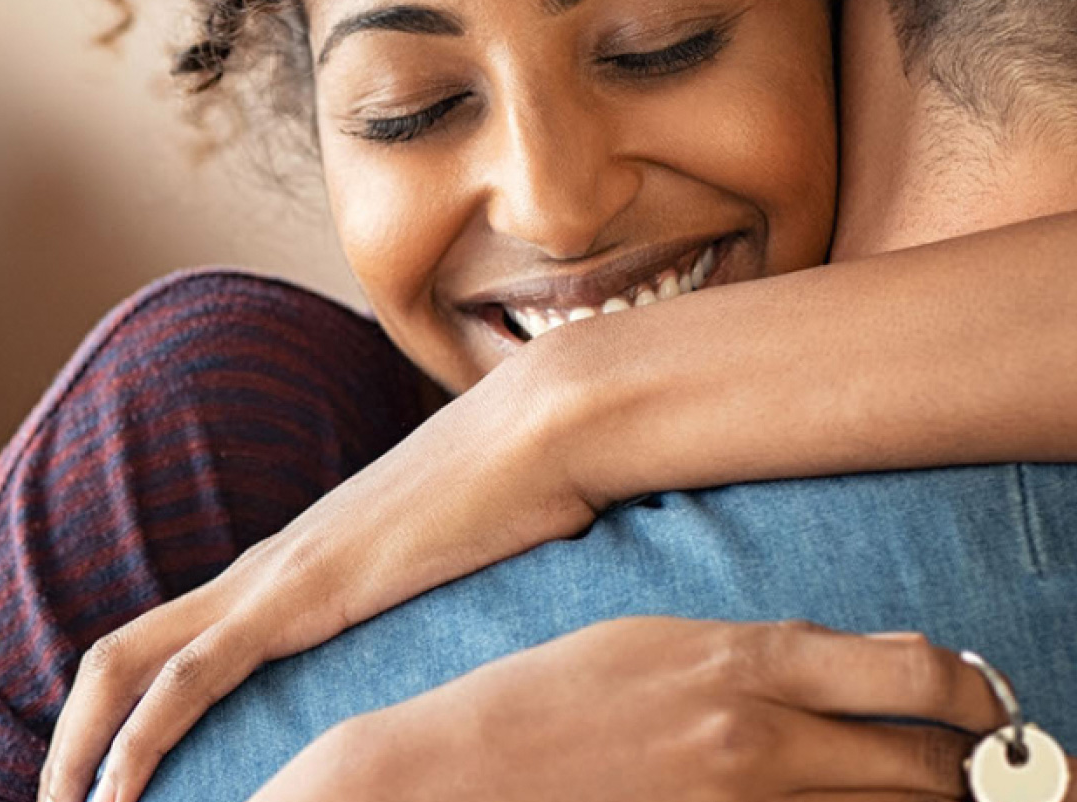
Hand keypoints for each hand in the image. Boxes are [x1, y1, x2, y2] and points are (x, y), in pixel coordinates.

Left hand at [39, 356, 602, 801]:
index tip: (102, 779)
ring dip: (80, 750)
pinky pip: (188, 679)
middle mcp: (256, 574)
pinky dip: (138, 741)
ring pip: (127, 667)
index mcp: (283, 573)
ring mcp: (269, 581)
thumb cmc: (517, 502)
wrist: (545, 429)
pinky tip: (114, 794)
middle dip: (70, 740)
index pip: (167, 647)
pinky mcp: (297, 598)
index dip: (118, 713)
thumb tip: (425, 650)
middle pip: (117, 657)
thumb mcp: (446, 578)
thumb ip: (407, 613)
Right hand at [255, 618, 1032, 801]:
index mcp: (741, 661)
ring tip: (896, 794)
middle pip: (928, 764)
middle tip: (960, 768)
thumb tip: (850, 666)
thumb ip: (757, 651)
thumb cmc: (542, 699)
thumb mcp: (650, 641)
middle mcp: (756, 738)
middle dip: (961, 769)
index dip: (973, 694)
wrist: (459, 774)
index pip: (919, 672)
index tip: (978, 706)